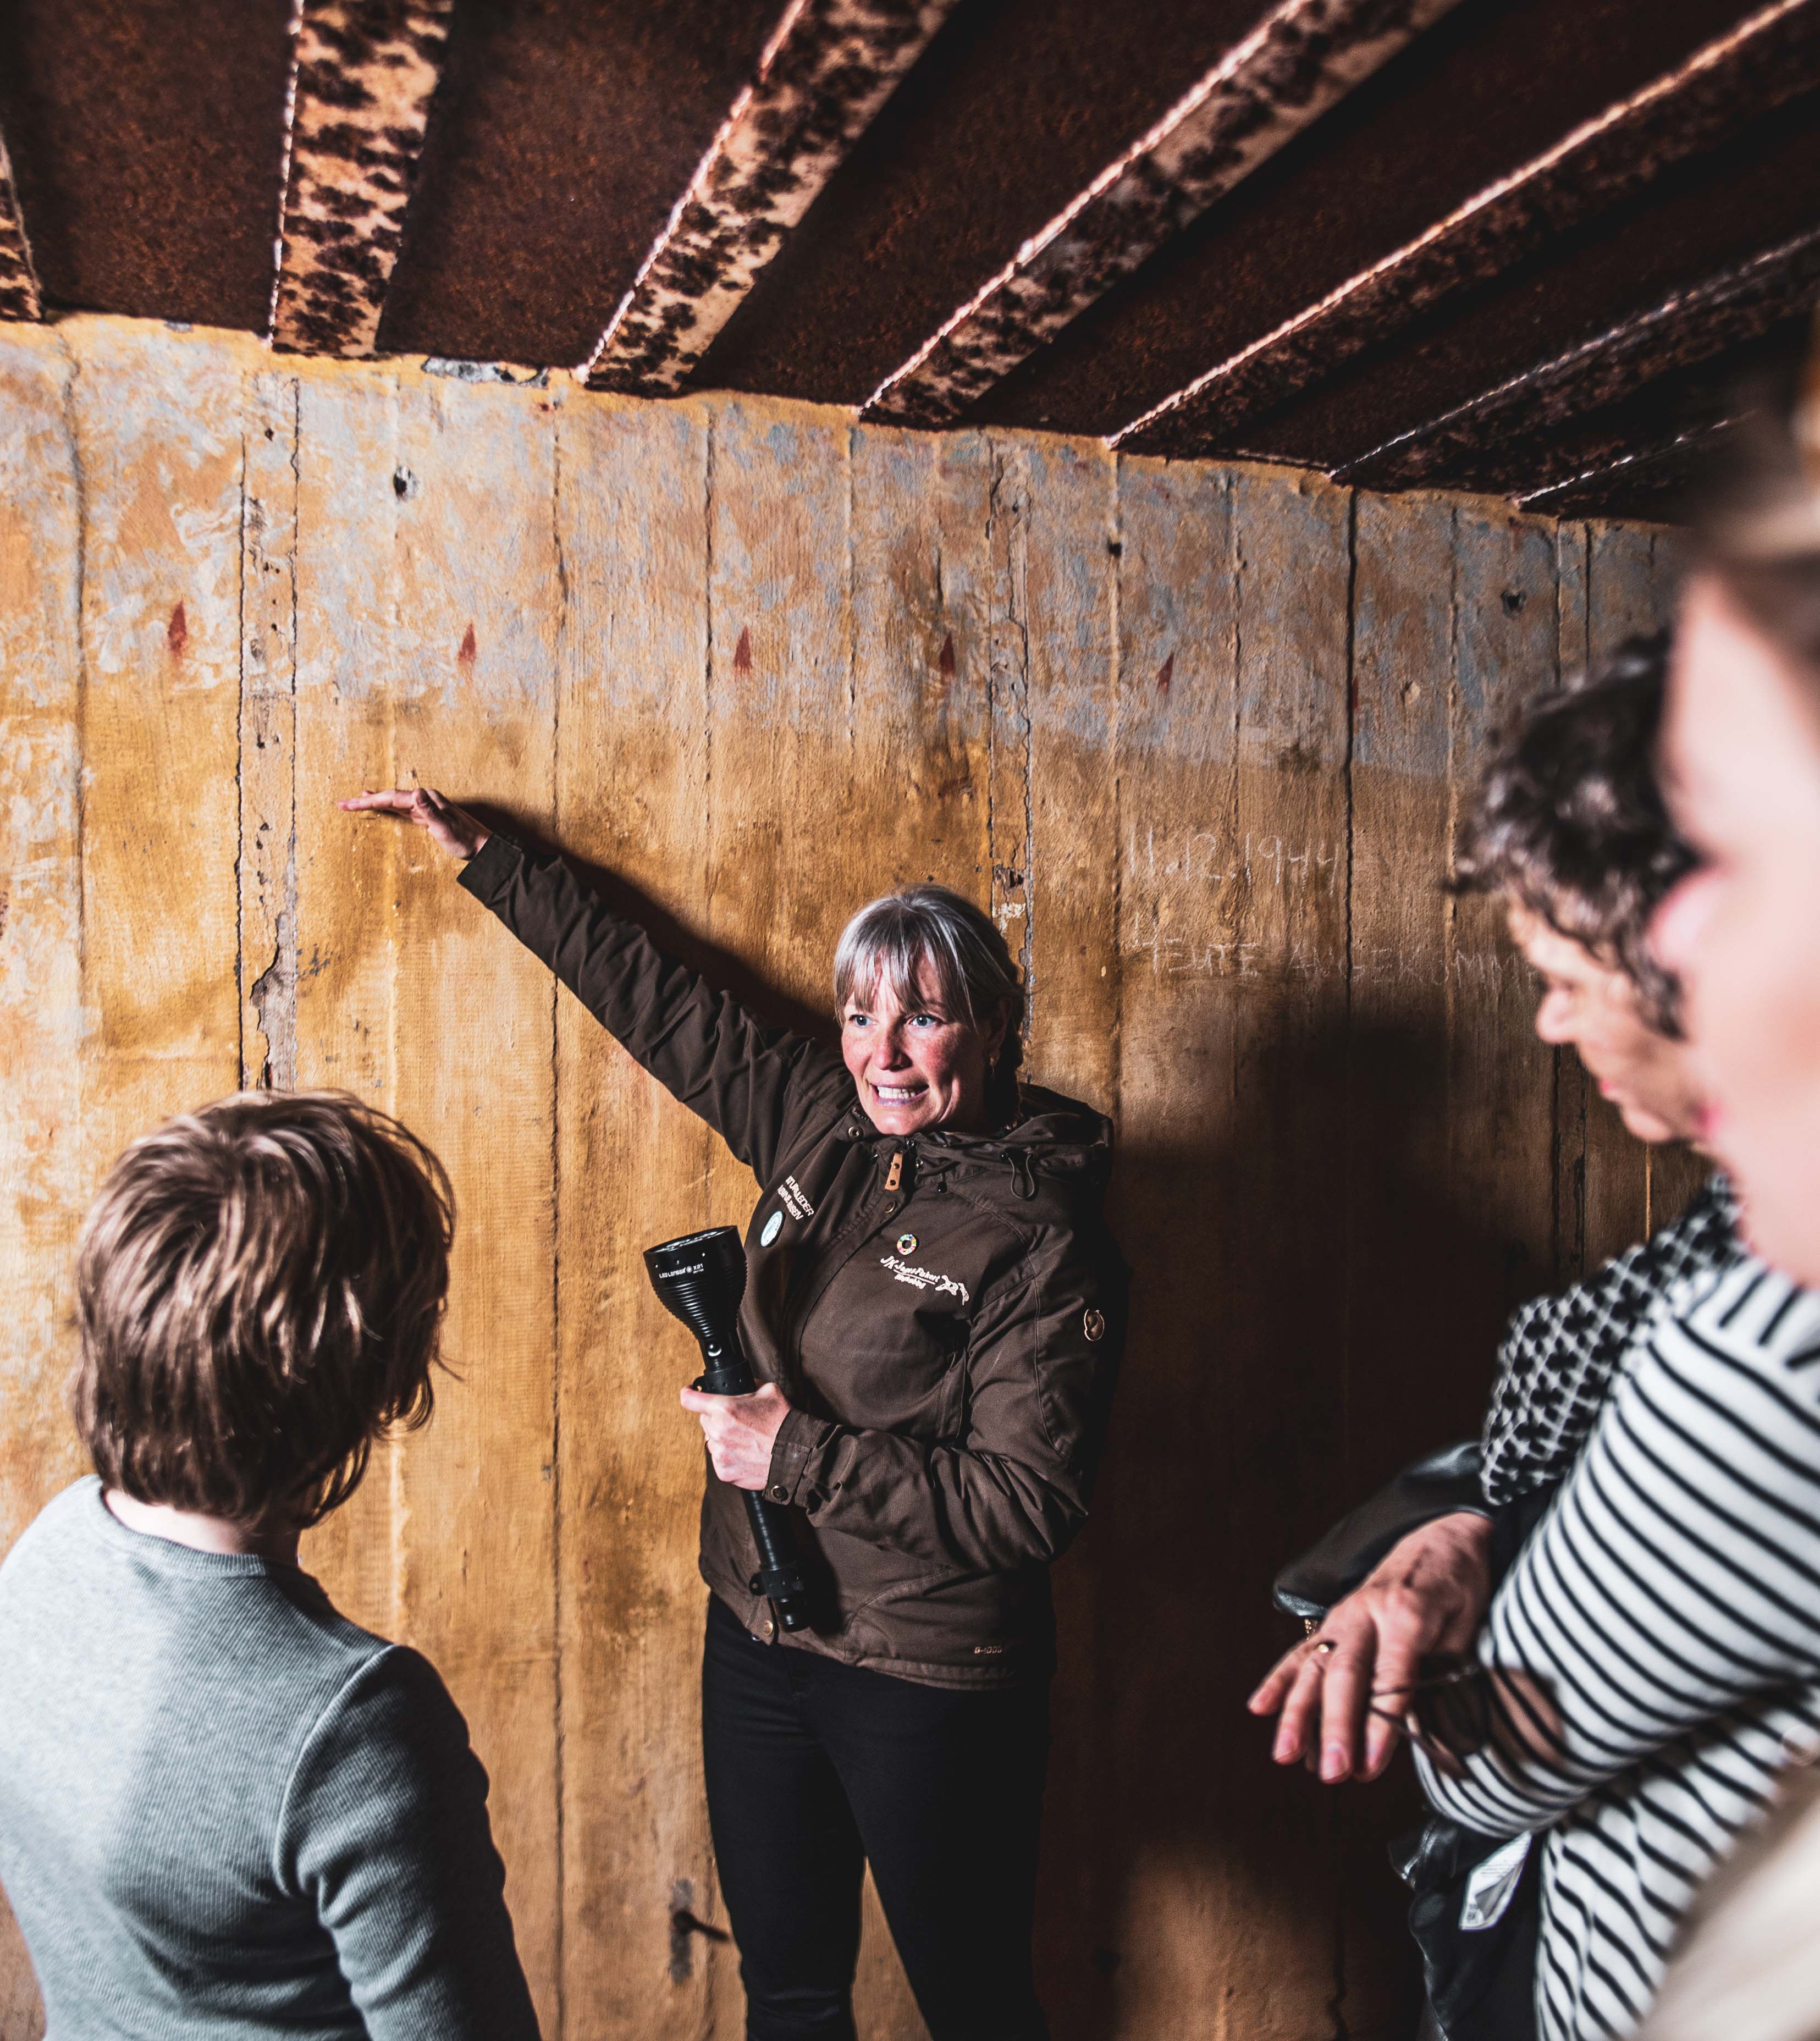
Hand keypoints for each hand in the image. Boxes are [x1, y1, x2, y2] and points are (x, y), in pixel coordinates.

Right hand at [339, 786, 489, 860]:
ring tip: (354, 801)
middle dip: (365, 801)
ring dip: (373, 802)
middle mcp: (423, 799)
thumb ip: (430, 811)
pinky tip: (379, 804)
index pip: (391, 797)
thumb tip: (417, 792)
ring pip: (393, 801)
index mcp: (425, 799)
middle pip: (389, 797)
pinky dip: (386, 806)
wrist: (481, 846)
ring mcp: (423, 806)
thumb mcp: (445, 827)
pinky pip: (400, 808)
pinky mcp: (424, 816)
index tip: (350, 803)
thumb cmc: (464, 839)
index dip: (369, 800)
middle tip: (342, 804)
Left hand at [680, 1383, 790, 1489]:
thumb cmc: (783, 1422)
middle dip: (716, 1417)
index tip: (688, 1392)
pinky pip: (718, 1459)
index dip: (688, 1393)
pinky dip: (728, 1455)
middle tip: (737, 1419)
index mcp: (724, 1409)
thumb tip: (741, 1384)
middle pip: (704, 1419)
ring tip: (744, 1438)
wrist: (795, 1454)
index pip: (690, 1399)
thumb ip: (749, 1385)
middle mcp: (718, 1432)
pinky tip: (745, 1452)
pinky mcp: (724, 1472)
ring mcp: (720, 1454)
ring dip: (722, 1437)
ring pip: (711, 1440)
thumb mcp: (769, 1391)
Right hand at [1247, 1509, 1493, 1783]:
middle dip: (1336, 1727)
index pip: (1391, 1677)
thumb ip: (1447, 1673)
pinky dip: (1279, 1680)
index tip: (1371, 1765)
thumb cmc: (1457, 1584)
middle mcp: (1366, 1613)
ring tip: (1286, 1755)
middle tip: (1334, 1773)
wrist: (1439, 1535)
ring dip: (1298, 1713)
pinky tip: (1260, 1708)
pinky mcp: (1331, 1621)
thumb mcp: (1469, 1625)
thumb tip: (1430, 1728)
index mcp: (1408, 1612)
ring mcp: (1343, 1616)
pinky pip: (1299, 1651)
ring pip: (1314, 1666)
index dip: (1380, 1723)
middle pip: (1345, 1674)